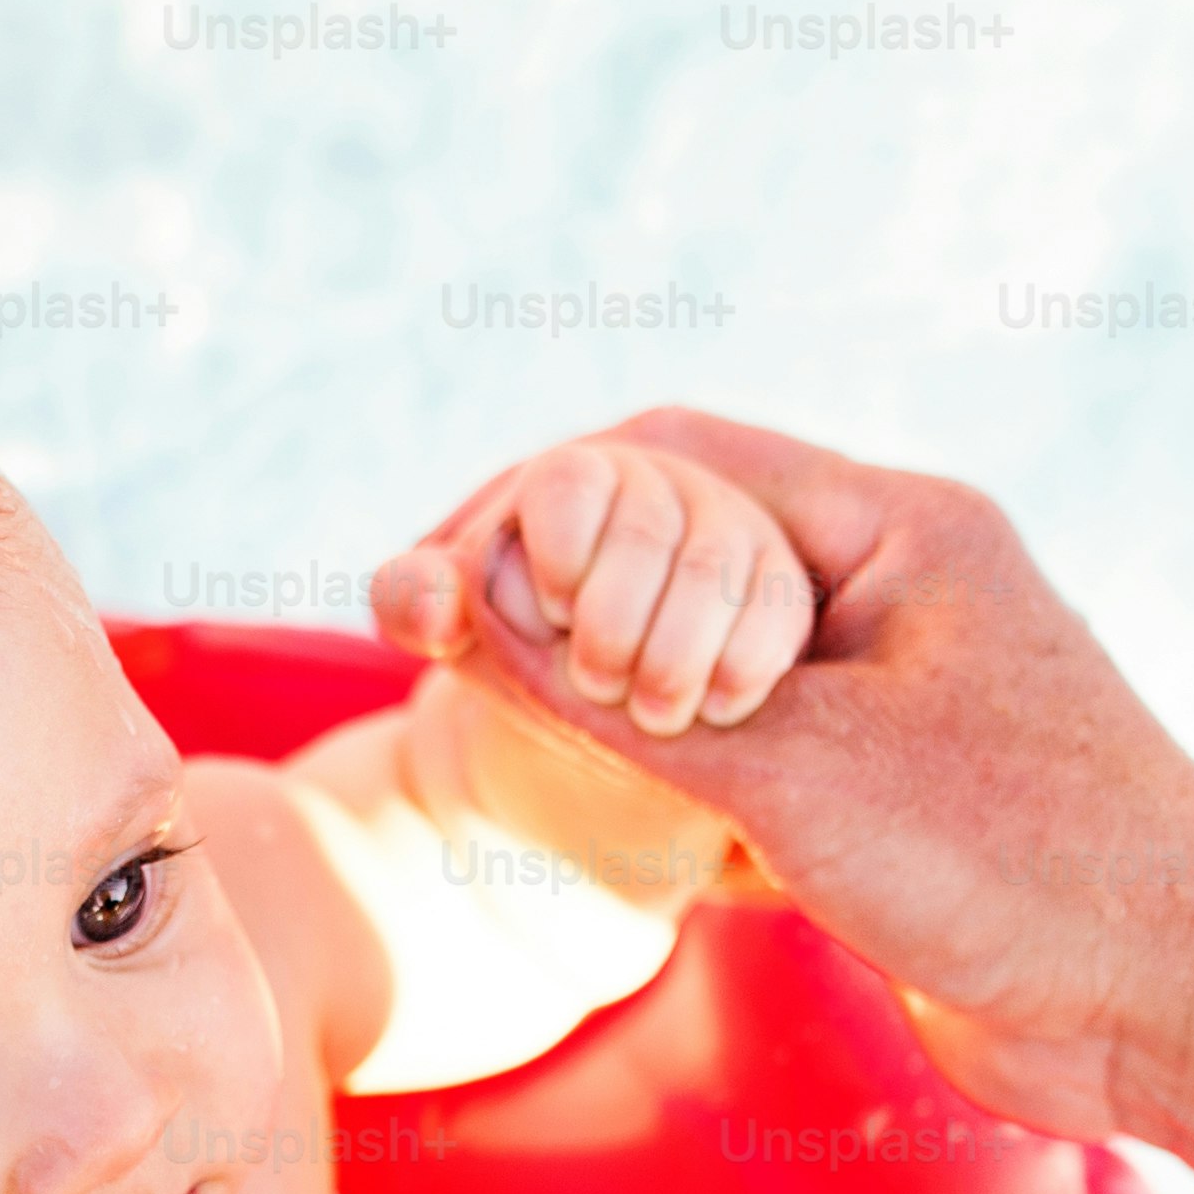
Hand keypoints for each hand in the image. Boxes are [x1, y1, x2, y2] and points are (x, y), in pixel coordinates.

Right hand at [373, 412, 1193, 1140]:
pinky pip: (744, 752)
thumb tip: (463, 614)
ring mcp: (893, 691)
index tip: (430, 576)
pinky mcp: (890, 790)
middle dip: (561, 595)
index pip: (670, 457)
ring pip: (706, 657)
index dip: (532, 501)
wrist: (1179, 1009)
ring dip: (615, 694)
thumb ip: (613, 701)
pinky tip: (624, 829)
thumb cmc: (1021, 865)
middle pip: (679, 547)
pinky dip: (672, 777)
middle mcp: (894, 589)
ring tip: (517, 738)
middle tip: (448, 653)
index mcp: (896, 529)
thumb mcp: (789, 776)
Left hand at [434, 433, 816, 733]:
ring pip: (717, 576)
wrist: (589, 678)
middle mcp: (658, 485)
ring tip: (649, 716)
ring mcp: (726, 529)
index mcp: (571, 478)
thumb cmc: (507, 632)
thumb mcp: (448, 617)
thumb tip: (439, 608)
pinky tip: (710, 710)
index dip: (558, 560)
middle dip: (615, 629)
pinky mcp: (777, 584)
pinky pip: (776, 614)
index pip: (570, 487)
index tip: (550, 617)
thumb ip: (415, 599)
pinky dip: (742, 670)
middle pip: (648, 537)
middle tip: (593, 685)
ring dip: (678, 658)